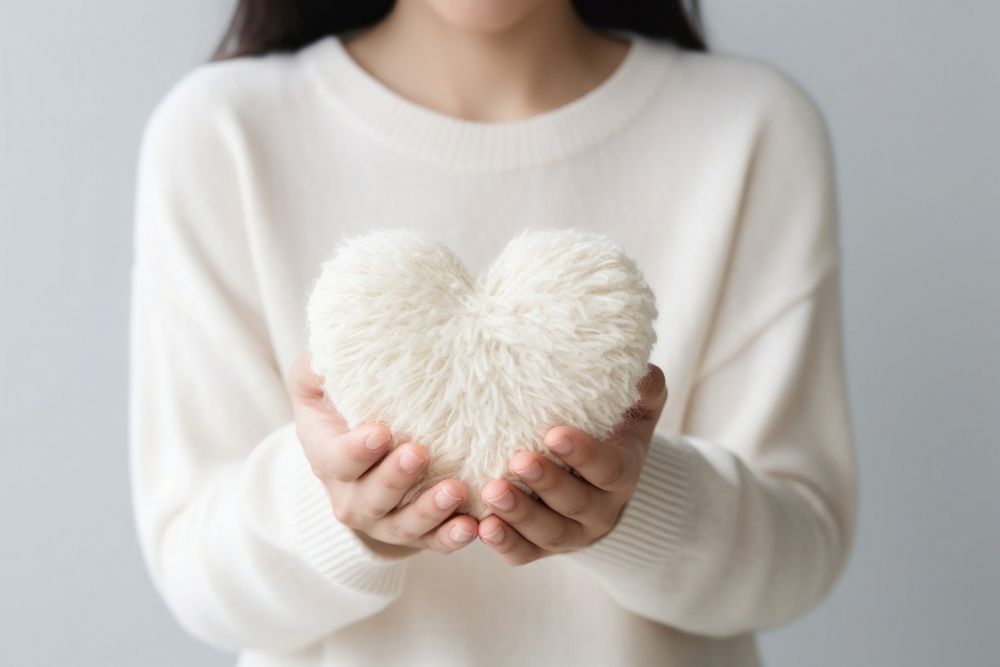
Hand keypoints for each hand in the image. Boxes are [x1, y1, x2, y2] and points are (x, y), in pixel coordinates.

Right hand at [286, 351, 478, 557]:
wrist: (366, 442)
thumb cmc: (344, 399)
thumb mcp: (322, 378)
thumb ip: (322, 364)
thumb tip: (329, 352)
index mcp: (327, 455)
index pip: (336, 460)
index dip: (356, 451)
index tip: (381, 432)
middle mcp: (351, 495)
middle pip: (369, 498)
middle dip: (394, 479)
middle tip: (419, 454)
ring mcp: (384, 518)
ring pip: (402, 525)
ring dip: (429, 512)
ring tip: (456, 492)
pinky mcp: (417, 531)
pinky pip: (433, 542)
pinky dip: (452, 538)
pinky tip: (474, 527)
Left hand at [477, 363, 667, 564]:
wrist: (604, 484)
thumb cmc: (614, 434)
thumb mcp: (635, 412)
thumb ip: (644, 389)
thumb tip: (642, 370)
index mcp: (622, 474)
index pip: (609, 469)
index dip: (584, 454)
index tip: (554, 433)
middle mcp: (600, 510)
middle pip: (575, 503)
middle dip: (546, 483)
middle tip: (518, 460)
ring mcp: (571, 533)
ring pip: (548, 533)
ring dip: (519, 515)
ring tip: (491, 492)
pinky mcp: (541, 548)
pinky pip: (524, 554)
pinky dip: (504, 544)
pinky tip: (481, 527)